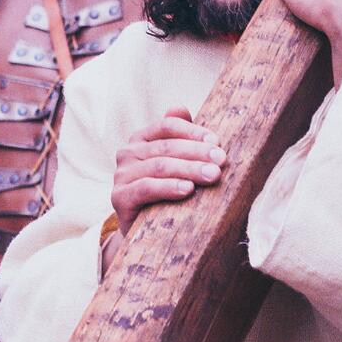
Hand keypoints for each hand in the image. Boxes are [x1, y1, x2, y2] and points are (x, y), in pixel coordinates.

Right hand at [112, 108, 226, 236]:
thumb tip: (181, 109)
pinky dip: (168, 187)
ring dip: (189, 169)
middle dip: (198, 153)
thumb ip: (179, 137)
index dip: (193, 132)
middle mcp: (128, 153)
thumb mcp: (175, 163)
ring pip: (159, 166)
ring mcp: (121, 175)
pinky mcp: (119, 197)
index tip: (217, 142)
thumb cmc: (166, 192)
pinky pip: (146, 188)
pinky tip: (188, 189)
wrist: (145, 232)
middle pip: (167, 147)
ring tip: (213, 175)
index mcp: (141, 138)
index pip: (167, 126)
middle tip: (221, 161)